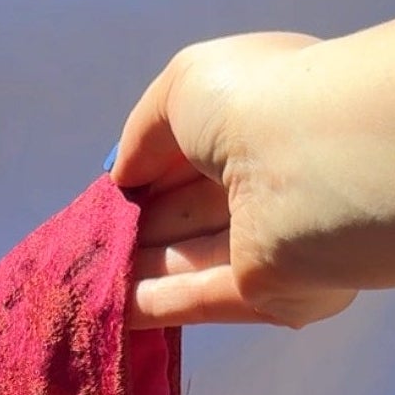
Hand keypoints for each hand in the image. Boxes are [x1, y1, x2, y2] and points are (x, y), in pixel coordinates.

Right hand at [111, 34, 358, 331]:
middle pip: (193, 209)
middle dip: (139, 225)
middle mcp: (274, 176)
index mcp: (265, 115)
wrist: (313, 160)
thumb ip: (146, 132)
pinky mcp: (272, 292)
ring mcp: (276, 239)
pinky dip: (157, 304)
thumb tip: (122, 178)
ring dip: (139, 268)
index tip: (106, 195)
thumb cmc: (254, 101)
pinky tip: (110, 307)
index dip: (149, 173)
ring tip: (82, 277)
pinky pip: (203, 299)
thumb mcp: (185, 86)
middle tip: (84, 242)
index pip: (197, 151)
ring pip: (193, 257)